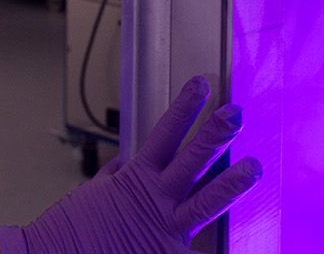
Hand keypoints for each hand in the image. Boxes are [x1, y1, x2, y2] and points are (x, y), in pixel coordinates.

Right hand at [0, 76, 260, 253]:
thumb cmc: (70, 230)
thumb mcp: (94, 193)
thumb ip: (117, 178)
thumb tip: (126, 165)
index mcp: (136, 179)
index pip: (164, 133)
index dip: (183, 108)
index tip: (200, 85)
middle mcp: (154, 200)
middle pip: (191, 160)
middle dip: (214, 135)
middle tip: (235, 113)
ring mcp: (164, 229)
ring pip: (205, 200)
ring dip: (230, 183)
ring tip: (253, 167)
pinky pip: (198, 251)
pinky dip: (211, 249)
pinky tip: (241, 246)